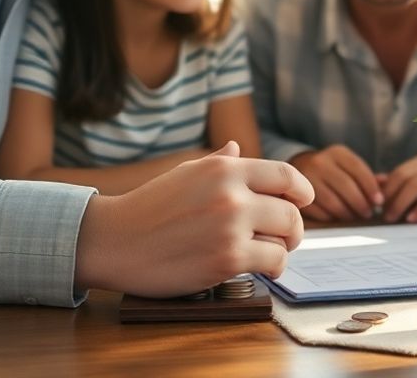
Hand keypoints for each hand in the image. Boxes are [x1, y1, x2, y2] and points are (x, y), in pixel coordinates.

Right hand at [75, 141, 313, 297]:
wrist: (114, 240)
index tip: (303, 202)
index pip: (286, 174)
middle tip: (285, 238)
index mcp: (224, 168)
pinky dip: (271, 268)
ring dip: (281, 250)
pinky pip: (272, 262)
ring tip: (268, 254)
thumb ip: (218, 163)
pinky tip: (260, 269)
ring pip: (285, 238)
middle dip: (293, 227)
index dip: (302, 191)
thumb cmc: (149, 207)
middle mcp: (232, 193)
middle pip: (291, 210)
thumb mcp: (185, 174)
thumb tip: (237, 148)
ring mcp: (231, 226)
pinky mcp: (227, 258)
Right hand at [289, 144, 380, 221]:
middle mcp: (320, 162)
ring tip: (354, 218)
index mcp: (337, 153)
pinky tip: (337, 219)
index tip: (380, 202)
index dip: (372, 188)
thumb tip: (386, 183)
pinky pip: (319, 211)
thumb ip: (366, 176)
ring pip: (333, 202)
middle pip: (347, 187)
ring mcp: (305, 178)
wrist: (296, 168)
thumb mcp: (347, 166)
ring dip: (347, 214)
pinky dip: (331, 218)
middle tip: (368, 214)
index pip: (359, 169)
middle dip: (361, 204)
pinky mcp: (296, 194)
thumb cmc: (331, 171)